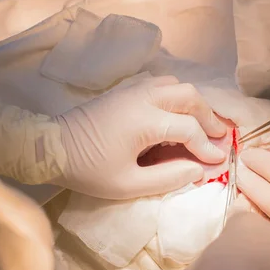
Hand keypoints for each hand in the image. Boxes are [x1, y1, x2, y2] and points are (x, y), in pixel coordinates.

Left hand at [54, 76, 227, 198]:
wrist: (50, 147)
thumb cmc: (88, 169)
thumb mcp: (128, 185)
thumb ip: (168, 178)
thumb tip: (198, 170)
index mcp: (144, 121)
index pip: (189, 129)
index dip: (207, 146)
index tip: (219, 160)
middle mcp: (142, 97)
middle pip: (189, 96)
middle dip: (209, 117)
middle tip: (217, 137)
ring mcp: (133, 89)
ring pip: (176, 85)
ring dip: (194, 104)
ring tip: (200, 125)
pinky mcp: (125, 90)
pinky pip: (161, 84)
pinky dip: (176, 97)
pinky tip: (175, 115)